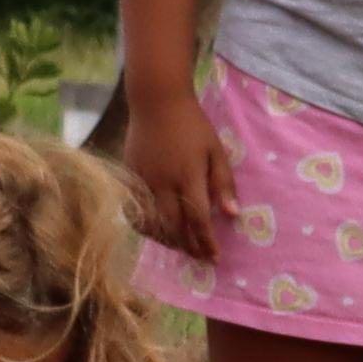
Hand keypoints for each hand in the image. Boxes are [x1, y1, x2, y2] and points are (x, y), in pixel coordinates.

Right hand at [122, 90, 232, 265]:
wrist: (156, 103)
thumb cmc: (193, 126)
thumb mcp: (217, 151)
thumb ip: (224, 183)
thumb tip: (233, 215)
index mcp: (188, 176)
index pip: (198, 220)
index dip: (206, 242)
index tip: (216, 258)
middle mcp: (162, 183)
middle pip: (173, 226)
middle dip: (188, 246)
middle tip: (201, 258)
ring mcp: (142, 181)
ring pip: (151, 222)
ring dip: (167, 240)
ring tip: (183, 248)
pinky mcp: (128, 176)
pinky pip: (135, 210)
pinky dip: (146, 226)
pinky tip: (158, 232)